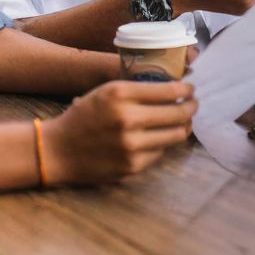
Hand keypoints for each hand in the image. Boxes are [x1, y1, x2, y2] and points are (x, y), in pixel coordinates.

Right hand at [42, 80, 195, 184]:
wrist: (60, 149)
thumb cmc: (84, 115)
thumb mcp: (106, 91)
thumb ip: (135, 90)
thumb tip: (172, 89)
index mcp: (120, 94)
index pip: (167, 90)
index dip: (185, 90)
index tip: (191, 89)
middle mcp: (127, 119)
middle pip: (177, 114)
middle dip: (191, 108)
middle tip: (194, 104)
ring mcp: (132, 145)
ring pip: (174, 135)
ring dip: (184, 127)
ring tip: (184, 121)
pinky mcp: (133, 165)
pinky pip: (159, 152)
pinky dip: (162, 143)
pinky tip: (159, 137)